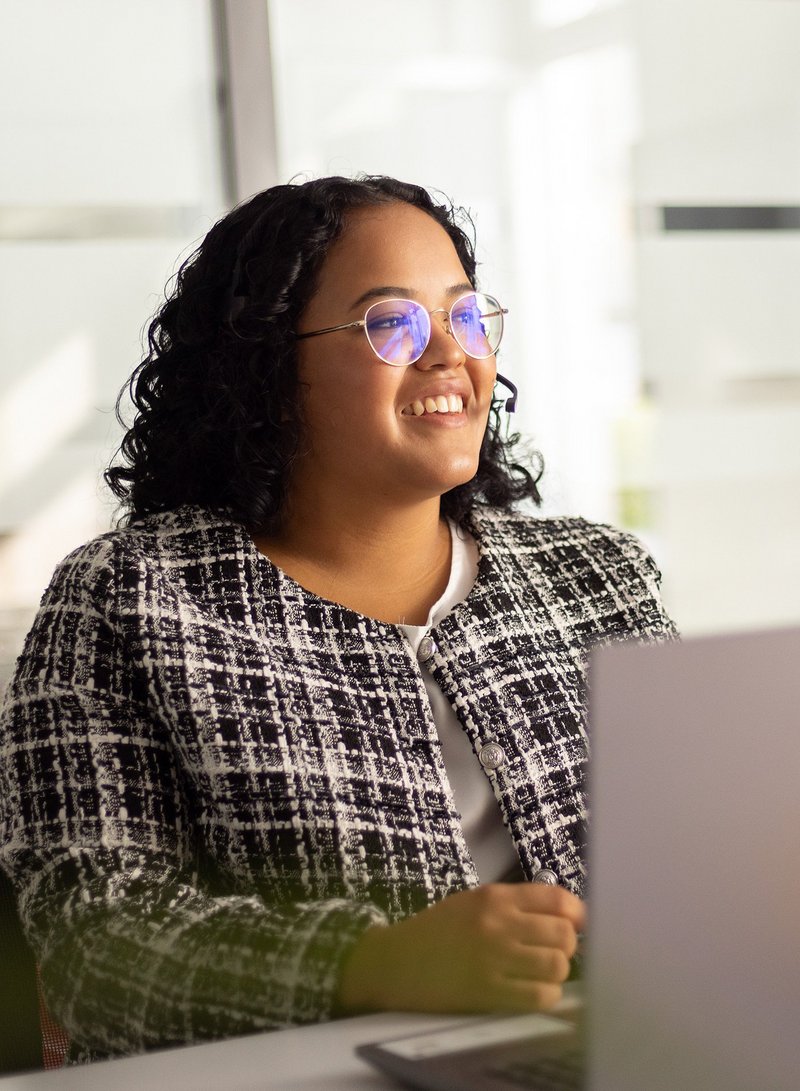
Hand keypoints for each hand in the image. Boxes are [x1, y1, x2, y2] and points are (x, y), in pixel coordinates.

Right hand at [336, 882, 585, 1014]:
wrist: (396, 962)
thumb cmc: (437, 931)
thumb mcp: (473, 902)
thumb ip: (514, 905)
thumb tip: (564, 917)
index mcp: (495, 897)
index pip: (556, 898)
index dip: (576, 914)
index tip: (577, 925)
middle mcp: (499, 923)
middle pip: (563, 934)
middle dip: (567, 946)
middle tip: (555, 953)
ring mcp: (495, 958)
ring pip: (556, 965)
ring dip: (556, 972)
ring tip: (541, 973)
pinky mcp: (489, 992)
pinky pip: (540, 995)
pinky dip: (545, 996)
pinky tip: (532, 992)